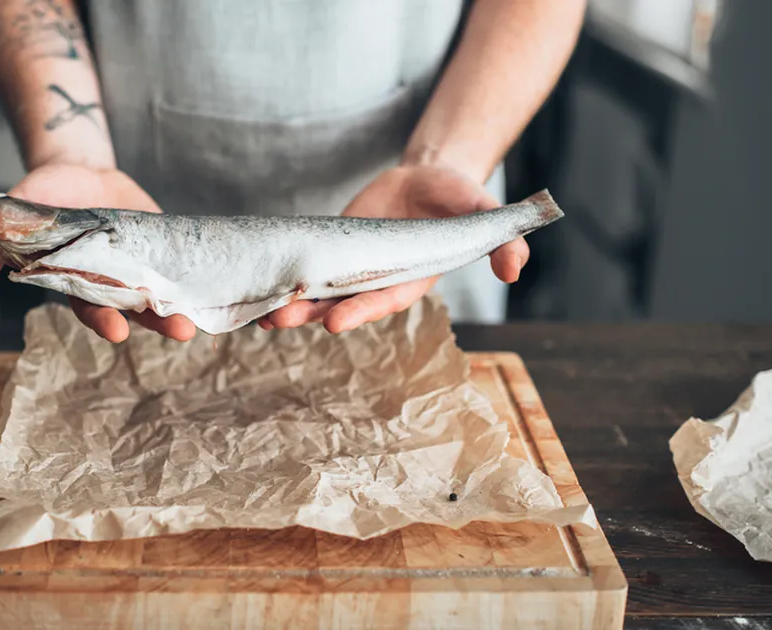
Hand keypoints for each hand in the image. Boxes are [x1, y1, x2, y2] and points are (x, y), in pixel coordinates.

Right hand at [0, 163, 196, 342]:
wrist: (79, 169)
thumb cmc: (44, 192)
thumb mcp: (18, 207)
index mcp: (76, 279)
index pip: (90, 306)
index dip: (103, 319)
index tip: (118, 332)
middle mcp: (111, 280)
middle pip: (137, 309)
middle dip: (158, 321)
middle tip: (181, 330)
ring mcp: (140, 266)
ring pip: (164, 295)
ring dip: (185, 307)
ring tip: (205, 318)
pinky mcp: (165, 248)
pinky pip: (187, 269)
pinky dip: (205, 281)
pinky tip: (228, 291)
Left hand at [260, 165, 528, 332]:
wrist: (429, 178)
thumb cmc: (458, 198)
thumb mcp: (480, 213)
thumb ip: (500, 241)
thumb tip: (515, 269)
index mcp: (410, 279)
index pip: (382, 301)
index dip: (359, 311)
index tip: (334, 322)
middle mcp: (377, 280)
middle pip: (341, 302)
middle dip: (311, 313)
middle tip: (281, 319)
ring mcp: (351, 266)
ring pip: (318, 291)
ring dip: (290, 303)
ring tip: (261, 311)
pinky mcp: (331, 248)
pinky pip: (306, 266)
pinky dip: (285, 276)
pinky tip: (257, 284)